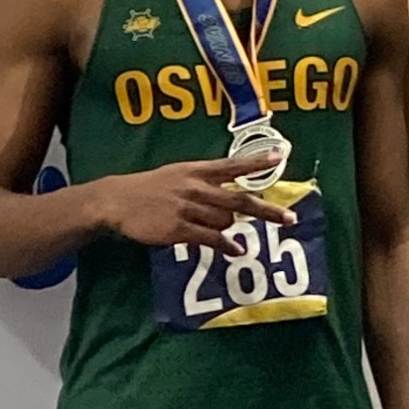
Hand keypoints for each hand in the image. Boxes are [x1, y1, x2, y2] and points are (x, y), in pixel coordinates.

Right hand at [95, 153, 296, 256]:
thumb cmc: (151, 187)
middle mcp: (197, 187)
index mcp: (197, 170)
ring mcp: (189, 208)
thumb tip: (231, 201)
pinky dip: (226, 246)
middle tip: (290, 219)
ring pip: (226, 221)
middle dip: (267, 211)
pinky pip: (211, 239)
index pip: (233, 165)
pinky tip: (236, 250)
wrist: (118, 200)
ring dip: (230, 228)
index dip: (257, 163)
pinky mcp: (179, 228)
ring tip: (221, 230)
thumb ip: (204, 181)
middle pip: (240, 199)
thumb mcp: (178, 174)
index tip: (279, 158)